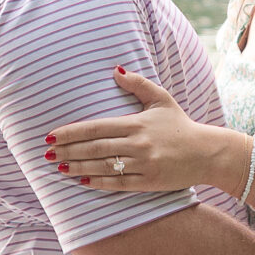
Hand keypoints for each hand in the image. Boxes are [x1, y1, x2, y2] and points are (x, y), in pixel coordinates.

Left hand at [46, 70, 229, 193]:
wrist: (208, 153)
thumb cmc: (181, 125)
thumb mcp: (161, 99)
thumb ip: (138, 85)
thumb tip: (115, 71)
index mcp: (137, 123)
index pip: (96, 127)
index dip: (71, 132)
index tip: (51, 135)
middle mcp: (138, 144)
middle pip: (95, 148)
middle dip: (68, 151)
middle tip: (46, 154)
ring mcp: (143, 164)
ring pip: (103, 166)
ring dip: (78, 167)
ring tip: (58, 167)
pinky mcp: (149, 182)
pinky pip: (119, 184)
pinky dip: (99, 182)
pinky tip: (82, 181)